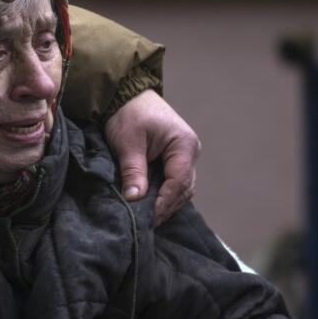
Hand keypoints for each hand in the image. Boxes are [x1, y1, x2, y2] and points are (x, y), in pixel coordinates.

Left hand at [102, 90, 198, 224]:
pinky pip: (174, 182)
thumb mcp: (128, 142)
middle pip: (183, 189)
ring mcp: (185, 156)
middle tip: (145, 222)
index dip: (164, 202)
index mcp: (184, 145)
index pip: (179, 182)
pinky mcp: (175, 159)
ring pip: (181, 188)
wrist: (126, 96)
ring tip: (146, 217)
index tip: (148, 217)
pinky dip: (164, 194)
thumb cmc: (128, 114)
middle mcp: (190, 152)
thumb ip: (133, 171)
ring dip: (165, 202)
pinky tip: (150, 204)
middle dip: (165, 206)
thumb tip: (135, 198)